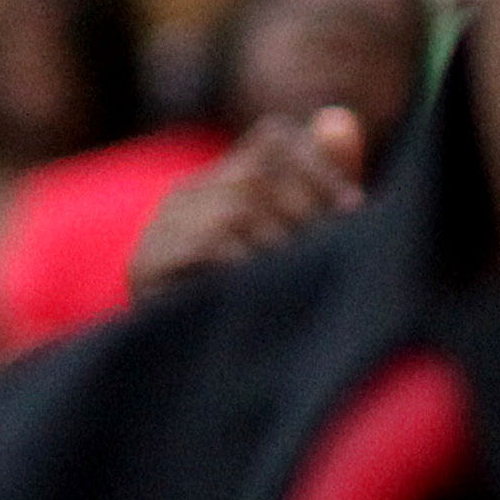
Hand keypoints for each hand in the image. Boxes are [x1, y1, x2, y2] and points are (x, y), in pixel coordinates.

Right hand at [129, 107, 369, 296]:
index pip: (274, 138)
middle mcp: (187, 194)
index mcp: (225, 180)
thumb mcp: (307, 238)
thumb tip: (338, 117)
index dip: (319, 165)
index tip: (353, 211)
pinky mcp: (146, 262)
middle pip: (260, 170)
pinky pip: (209, 240)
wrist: (199, 382)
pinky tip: (267, 286)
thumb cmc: (267, 305)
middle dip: (309, 208)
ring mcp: (160, 226)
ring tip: (299, 272)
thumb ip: (325, 181)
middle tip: (335, 247)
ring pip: (236, 203)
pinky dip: (251, 262)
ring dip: (283, 239)